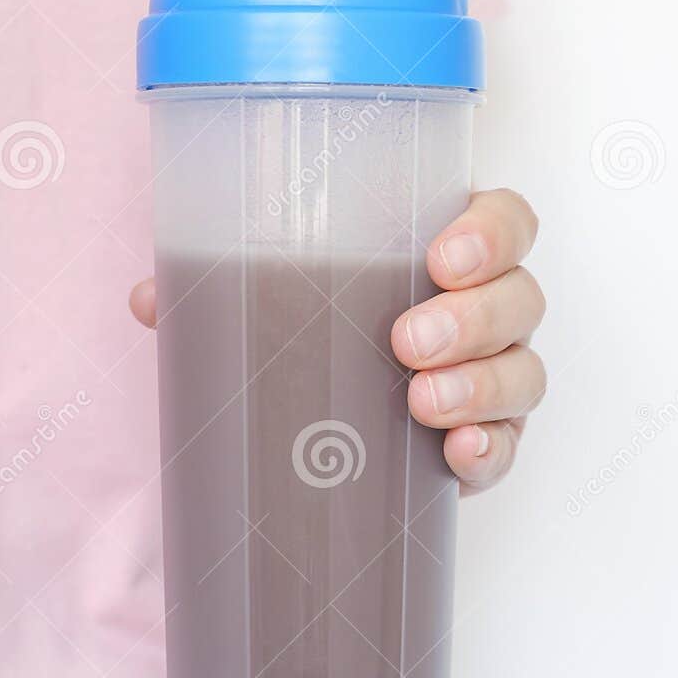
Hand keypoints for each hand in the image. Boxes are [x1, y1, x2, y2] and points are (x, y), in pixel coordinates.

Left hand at [129, 189, 544, 493]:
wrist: (328, 428)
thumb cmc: (317, 331)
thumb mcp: (266, 299)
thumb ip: (216, 285)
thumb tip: (153, 299)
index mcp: (450, 251)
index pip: (506, 221)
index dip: (492, 233)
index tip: (442, 257)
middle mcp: (488, 310)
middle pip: (520, 297)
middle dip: (472, 317)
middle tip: (407, 339)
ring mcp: (496, 376)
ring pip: (524, 371)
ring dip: (481, 385)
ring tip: (421, 402)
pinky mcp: (489, 441)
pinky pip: (510, 446)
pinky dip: (493, 451)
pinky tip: (459, 455)